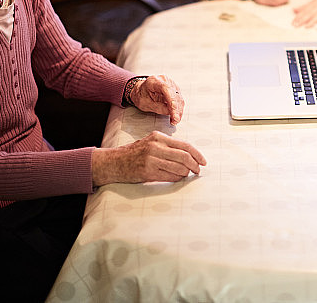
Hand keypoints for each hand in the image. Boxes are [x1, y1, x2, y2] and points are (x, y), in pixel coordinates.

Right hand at [91, 131, 206, 185]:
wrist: (113, 162)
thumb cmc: (133, 153)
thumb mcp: (150, 142)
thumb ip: (167, 146)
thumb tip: (189, 155)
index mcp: (158, 137)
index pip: (185, 145)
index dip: (197, 154)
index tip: (203, 161)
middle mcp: (155, 146)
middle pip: (184, 157)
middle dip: (195, 165)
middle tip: (198, 170)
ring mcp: (151, 159)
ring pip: (179, 168)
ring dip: (185, 173)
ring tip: (186, 174)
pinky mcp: (147, 172)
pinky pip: (169, 176)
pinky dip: (176, 178)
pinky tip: (176, 178)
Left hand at [129, 75, 184, 124]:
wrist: (140, 91)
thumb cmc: (141, 95)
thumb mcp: (144, 103)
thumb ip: (157, 107)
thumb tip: (169, 112)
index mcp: (154, 81)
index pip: (166, 89)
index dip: (171, 100)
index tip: (173, 111)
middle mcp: (165, 80)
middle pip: (174, 94)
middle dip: (176, 109)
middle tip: (175, 120)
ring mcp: (171, 84)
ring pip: (179, 98)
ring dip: (178, 110)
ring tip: (175, 120)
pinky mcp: (174, 90)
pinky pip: (179, 100)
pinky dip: (178, 109)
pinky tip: (175, 116)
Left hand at [292, 0, 316, 26]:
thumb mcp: (315, 0)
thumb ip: (305, 7)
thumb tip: (294, 10)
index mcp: (315, 3)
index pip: (305, 11)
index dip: (298, 17)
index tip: (293, 22)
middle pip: (310, 14)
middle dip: (303, 20)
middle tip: (296, 25)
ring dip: (312, 21)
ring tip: (306, 26)